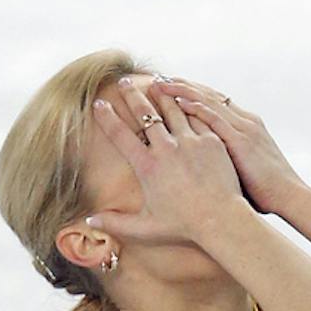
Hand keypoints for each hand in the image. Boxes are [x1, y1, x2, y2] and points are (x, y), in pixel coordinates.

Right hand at [90, 82, 247, 249]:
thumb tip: (88, 221)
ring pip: (172, 109)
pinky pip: (197, 116)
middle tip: (124, 81)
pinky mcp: (212, 141)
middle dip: (132, 96)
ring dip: (161, 94)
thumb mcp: (145, 228)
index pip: (120, 135)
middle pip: (145, 114)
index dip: (107, 117)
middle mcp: (166, 149)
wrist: (222, 219)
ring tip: (154, 82)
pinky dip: (188, 104)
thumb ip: (115, 224)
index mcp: (147, 167)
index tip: (98, 103)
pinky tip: (184, 95)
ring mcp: (190, 142)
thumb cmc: (184, 226)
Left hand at [166, 81, 304, 218]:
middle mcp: (245, 121)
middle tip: (158, 79)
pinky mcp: (241, 140)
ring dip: (182, 90)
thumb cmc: (267, 191)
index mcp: (248, 126)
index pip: (216, 101)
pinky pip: (215, 118)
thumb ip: (227, 158)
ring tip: (160, 84)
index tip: (171, 87)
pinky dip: (196, 107)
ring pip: (208, 101)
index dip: (193, 92)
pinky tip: (178, 101)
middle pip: (209, 95)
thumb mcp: (245, 167)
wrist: (290, 197)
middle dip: (183, 85)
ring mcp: (244, 129)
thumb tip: (205, 164)